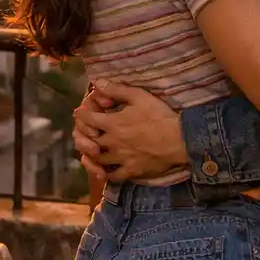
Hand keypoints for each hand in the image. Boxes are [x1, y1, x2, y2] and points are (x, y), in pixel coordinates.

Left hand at [73, 81, 187, 181]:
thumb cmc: (159, 116)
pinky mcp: (131, 171)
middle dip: (84, 136)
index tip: (80, 112)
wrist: (179, 139)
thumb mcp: (139, 96)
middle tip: (85, 133)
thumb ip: (116, 89)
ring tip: (94, 150)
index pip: (87, 119)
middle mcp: (112, 143)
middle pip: (89, 142)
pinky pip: (114, 176)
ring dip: (93, 155)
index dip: (81, 114)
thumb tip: (97, 82)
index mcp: (112, 123)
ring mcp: (121, 159)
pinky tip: (107, 170)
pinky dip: (107, 173)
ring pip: (99, 160)